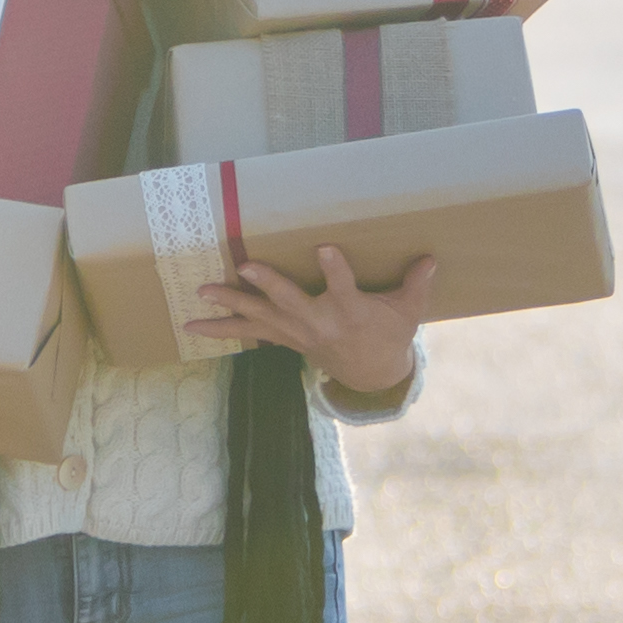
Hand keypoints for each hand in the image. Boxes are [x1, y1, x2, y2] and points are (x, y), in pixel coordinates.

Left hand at [182, 243, 434, 400]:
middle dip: (267, 284)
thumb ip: (415, 284)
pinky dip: (221, 328)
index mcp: (351, 312)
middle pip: (290, 302)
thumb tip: (430, 257)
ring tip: (200, 294)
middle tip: (243, 266)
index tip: (325, 248)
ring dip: (229, 306)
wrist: (372, 375)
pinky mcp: (284, 338)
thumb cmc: (390, 334)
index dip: (335, 270)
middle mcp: (318, 323)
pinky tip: (192, 323)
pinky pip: (248, 332)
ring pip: (260, 318)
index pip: (343, 287)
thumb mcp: (408, 312)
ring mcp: (297, 333)